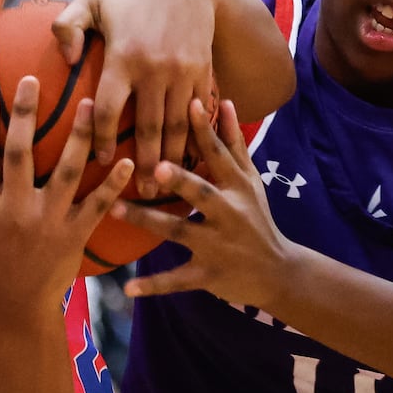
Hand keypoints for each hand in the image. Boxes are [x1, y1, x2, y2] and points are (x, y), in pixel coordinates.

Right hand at [0, 77, 134, 311]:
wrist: (18, 305)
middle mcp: (16, 209)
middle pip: (21, 153)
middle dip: (26, 114)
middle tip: (33, 80)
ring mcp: (49, 221)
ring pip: (67, 172)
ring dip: (80, 137)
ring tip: (90, 104)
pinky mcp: (76, 234)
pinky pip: (97, 205)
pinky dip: (114, 184)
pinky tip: (129, 161)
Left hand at [50, 0, 223, 191]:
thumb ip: (68, 26)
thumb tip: (66, 60)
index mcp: (124, 56)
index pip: (108, 107)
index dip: (100, 137)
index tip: (98, 159)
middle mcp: (155, 69)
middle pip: (148, 127)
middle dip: (144, 163)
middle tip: (141, 191)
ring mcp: (183, 73)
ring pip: (178, 126)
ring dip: (172, 158)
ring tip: (166, 185)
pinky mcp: (203, 73)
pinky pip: (200, 113)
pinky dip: (197, 139)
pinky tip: (191, 160)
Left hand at [112, 98, 293, 309]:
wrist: (278, 271)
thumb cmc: (257, 218)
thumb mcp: (251, 182)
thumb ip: (236, 144)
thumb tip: (228, 103)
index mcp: (237, 188)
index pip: (219, 155)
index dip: (204, 130)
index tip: (189, 103)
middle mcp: (228, 214)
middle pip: (201, 194)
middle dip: (181, 180)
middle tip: (156, 166)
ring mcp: (218, 246)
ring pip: (178, 232)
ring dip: (147, 220)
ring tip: (113, 209)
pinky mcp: (208, 275)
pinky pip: (176, 281)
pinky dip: (154, 285)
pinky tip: (128, 288)